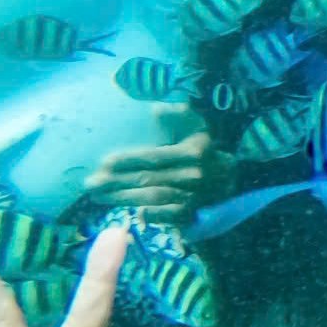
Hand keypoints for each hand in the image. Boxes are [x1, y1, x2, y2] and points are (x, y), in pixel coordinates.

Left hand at [83, 106, 218, 221]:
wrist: (236, 179)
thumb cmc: (208, 148)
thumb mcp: (198, 126)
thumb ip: (178, 115)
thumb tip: (155, 109)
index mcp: (193, 151)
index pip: (153, 157)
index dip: (127, 160)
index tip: (103, 162)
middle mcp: (193, 175)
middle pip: (147, 179)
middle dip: (115, 182)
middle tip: (90, 183)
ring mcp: (193, 197)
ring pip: (152, 198)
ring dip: (123, 199)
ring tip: (99, 196)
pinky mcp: (192, 214)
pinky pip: (167, 217)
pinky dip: (149, 216)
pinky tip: (129, 213)